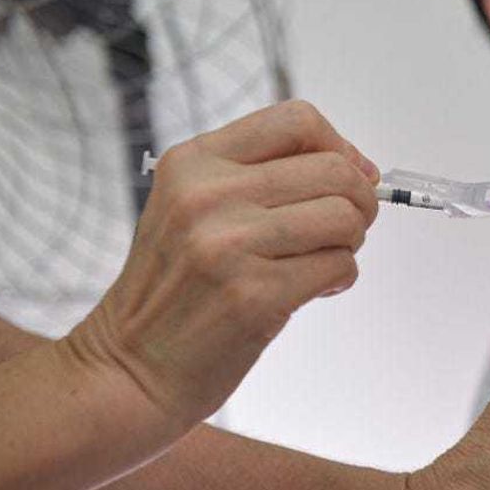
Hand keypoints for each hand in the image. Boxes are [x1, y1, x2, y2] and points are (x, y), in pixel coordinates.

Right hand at [62, 100, 379, 427]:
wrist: (128, 369)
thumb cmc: (177, 289)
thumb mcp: (193, 209)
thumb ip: (262, 177)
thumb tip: (360, 167)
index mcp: (194, 162)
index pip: (297, 120)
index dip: (339, 146)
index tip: (349, 176)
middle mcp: (208, 195)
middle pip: (335, 169)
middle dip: (358, 201)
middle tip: (344, 229)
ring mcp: (230, 245)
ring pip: (345, 217)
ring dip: (351, 242)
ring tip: (323, 260)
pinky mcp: (254, 295)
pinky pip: (340, 266)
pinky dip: (339, 279)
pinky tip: (310, 291)